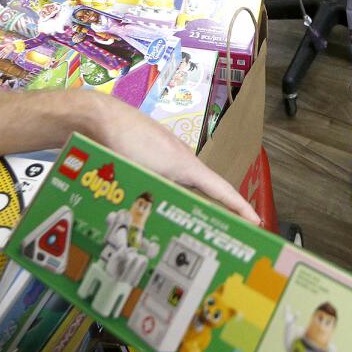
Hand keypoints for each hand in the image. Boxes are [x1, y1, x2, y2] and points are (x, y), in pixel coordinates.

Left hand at [80, 93, 259, 223]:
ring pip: (178, 186)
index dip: (240, 208)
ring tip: (177, 228)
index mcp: (186, 165)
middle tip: (217, 235)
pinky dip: (161, 194)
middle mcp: (179, 158)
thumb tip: (172, 224)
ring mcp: (161, 153)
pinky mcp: (144, 151)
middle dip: (209, 212)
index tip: (256, 223)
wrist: (95, 117)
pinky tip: (146, 209)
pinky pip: (161, 178)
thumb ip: (161, 200)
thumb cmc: (123, 143)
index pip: (221, 190)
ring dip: (179, 204)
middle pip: (201, 191)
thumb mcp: (145, 178)